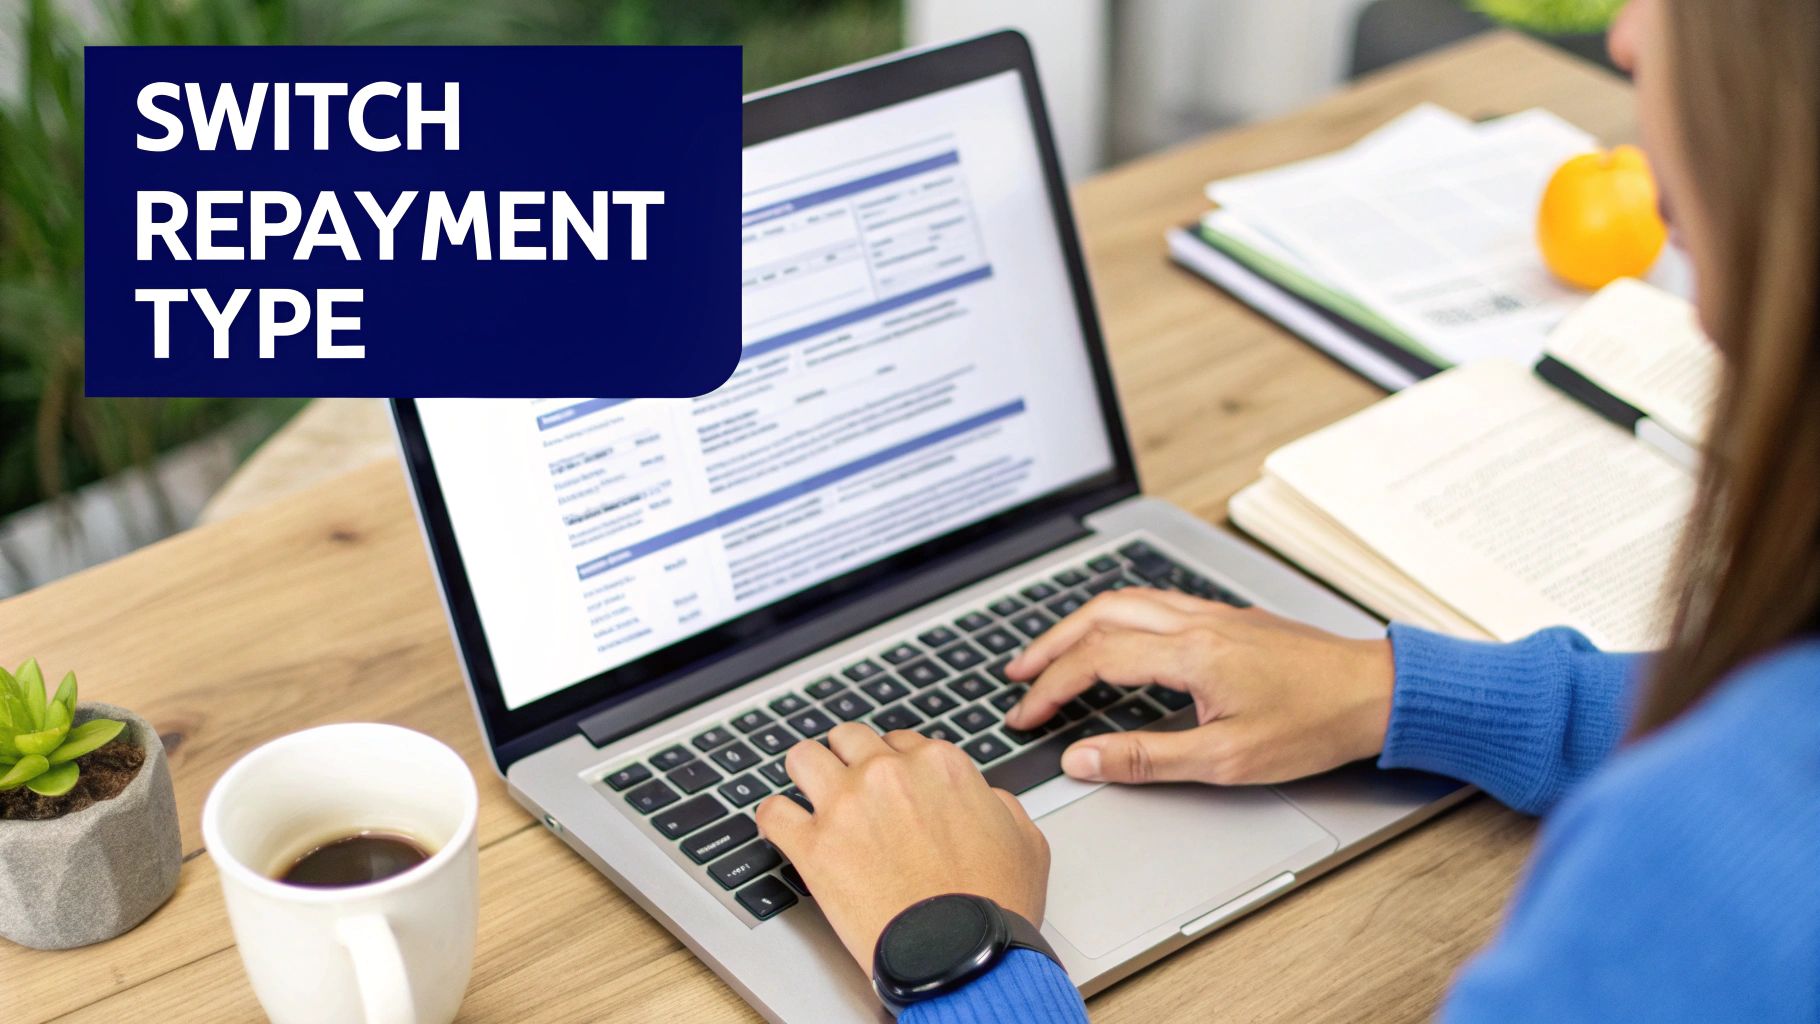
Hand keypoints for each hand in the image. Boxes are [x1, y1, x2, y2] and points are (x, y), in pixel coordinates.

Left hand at [755, 724, 1048, 973]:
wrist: (964, 956)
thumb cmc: (995, 906)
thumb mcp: (1026, 840)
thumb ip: (997, 803)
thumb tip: (980, 796)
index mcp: (940, 765)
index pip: (902, 741)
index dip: (895, 764)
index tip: (890, 786)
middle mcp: (888, 773)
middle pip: (849, 738)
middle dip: (848, 759)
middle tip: (850, 787)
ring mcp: (846, 805)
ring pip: (803, 757)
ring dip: (806, 774)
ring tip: (808, 794)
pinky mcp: (814, 846)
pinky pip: (772, 813)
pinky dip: (774, 820)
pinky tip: (783, 829)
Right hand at [1003, 589, 1394, 785]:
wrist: (1377, 691)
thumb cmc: (1315, 724)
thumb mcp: (1227, 760)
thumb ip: (1148, 758)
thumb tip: (1085, 759)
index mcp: (1191, 653)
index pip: (1096, 660)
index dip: (1051, 687)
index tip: (1025, 714)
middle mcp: (1196, 622)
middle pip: (1099, 615)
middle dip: (1050, 644)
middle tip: (1017, 673)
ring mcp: (1213, 614)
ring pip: (1126, 600)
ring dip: (1078, 623)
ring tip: (1051, 651)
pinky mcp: (1228, 617)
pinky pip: (1155, 600)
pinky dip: (1115, 615)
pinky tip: (1115, 635)